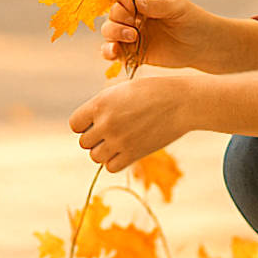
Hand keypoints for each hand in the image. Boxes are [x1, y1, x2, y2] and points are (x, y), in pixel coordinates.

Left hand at [68, 77, 191, 172]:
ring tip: (120, 140)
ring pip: (96, 156)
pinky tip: (126, 150)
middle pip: (84, 142)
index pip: (75, 124)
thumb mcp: (124, 90)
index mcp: (101, 103)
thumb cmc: (154, 91)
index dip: (84, 124)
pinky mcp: (133, 154)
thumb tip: (90, 122)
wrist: (182, 102)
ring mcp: (119, 140)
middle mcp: (106, 122)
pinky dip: (115, 161)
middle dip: (96, 138)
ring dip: (104, 151)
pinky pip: (111, 167)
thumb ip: (104, 105)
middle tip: (113, 130)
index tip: (97, 122)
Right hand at [100, 0, 211, 69]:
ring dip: (113, 33)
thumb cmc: (192, 20)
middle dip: (119, 18)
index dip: (122, 0)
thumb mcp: (176, 7)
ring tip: (132, 37)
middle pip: (113, 13)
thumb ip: (155, 5)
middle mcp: (134, 15)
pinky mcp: (133, 53)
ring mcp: (132, 34)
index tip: (133, 7)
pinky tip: (114, 52)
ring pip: (109, 31)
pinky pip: (113, 52)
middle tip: (135, 24)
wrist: (203, 46)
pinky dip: (108, 51)